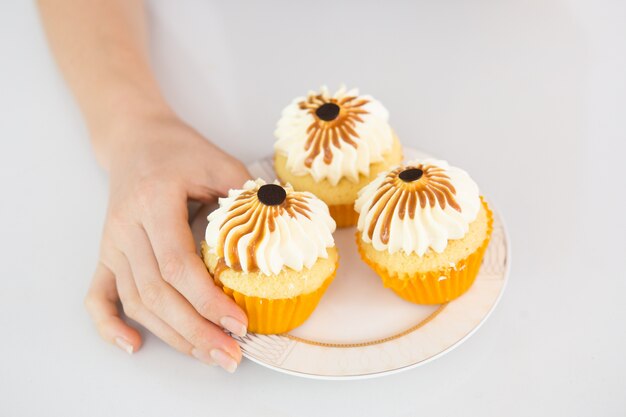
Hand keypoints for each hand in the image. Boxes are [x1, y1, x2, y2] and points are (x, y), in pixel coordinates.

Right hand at [84, 113, 249, 372]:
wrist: (134, 138)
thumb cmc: (179, 150)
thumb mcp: (218, 162)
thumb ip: (249, 195)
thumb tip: (288, 227)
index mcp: (154, 201)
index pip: (177, 264)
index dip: (208, 300)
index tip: (239, 323)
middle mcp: (126, 227)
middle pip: (156, 293)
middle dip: (195, 330)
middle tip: (229, 355)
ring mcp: (111, 243)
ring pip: (135, 301)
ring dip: (171, 335)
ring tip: (208, 355)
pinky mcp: (105, 253)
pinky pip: (98, 296)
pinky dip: (110, 325)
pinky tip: (134, 345)